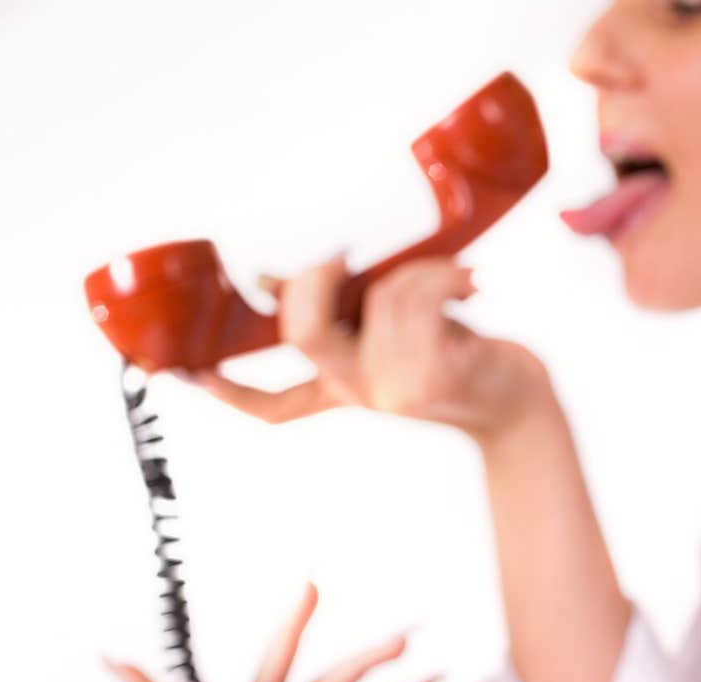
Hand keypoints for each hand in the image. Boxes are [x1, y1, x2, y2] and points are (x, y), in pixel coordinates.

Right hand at [178, 255, 551, 444]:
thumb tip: (273, 281)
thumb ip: (341, 312)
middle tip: (342, 255)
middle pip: (305, 333)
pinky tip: (471, 285)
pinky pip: (418, 296)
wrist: (521, 407)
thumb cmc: (462, 357)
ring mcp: (394, 389)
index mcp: (344, 390)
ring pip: (378, 299)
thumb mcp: (394, 334)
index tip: (179, 372)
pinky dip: (445, 274)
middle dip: (315, 278)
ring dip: (418, 270)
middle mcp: (361, 395)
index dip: (227, 389)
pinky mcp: (432, 373)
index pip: (274, 406)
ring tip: (454, 278)